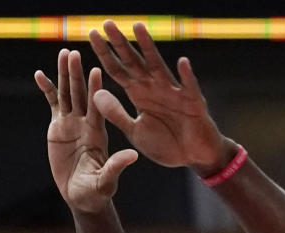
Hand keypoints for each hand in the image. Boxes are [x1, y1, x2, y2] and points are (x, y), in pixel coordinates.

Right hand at [35, 48, 137, 213]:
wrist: (82, 197)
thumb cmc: (97, 192)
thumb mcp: (106, 180)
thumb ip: (116, 166)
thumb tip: (133, 155)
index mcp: (98, 133)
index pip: (97, 107)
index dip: (96, 90)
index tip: (96, 71)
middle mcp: (86, 123)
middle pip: (81, 94)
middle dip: (77, 74)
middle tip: (74, 53)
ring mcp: (72, 123)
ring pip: (67, 94)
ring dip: (65, 75)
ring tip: (63, 54)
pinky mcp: (58, 127)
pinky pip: (53, 104)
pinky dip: (47, 89)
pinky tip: (40, 74)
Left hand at [88, 20, 233, 173]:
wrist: (192, 157)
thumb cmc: (165, 144)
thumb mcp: (135, 131)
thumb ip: (116, 114)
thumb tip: (96, 93)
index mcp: (138, 94)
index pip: (118, 70)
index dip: (105, 54)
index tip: (92, 34)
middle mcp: (153, 87)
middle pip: (133, 62)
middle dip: (120, 44)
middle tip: (107, 23)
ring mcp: (173, 92)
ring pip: (158, 66)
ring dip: (148, 47)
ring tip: (138, 28)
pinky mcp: (192, 103)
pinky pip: (189, 87)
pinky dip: (186, 76)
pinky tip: (182, 62)